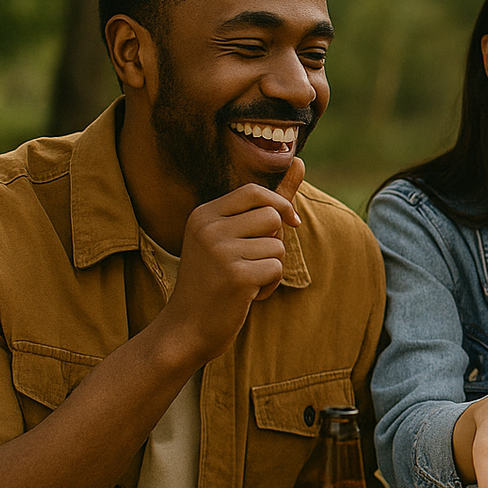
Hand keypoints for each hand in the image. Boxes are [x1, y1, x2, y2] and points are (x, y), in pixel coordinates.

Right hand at [156, 158, 304, 365]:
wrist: (187, 327)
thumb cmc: (215, 280)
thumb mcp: (232, 236)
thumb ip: (268, 201)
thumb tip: (299, 161)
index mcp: (203, 214)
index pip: (254, 192)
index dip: (279, 206)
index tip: (288, 223)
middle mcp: (208, 228)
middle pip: (272, 217)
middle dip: (275, 241)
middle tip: (253, 261)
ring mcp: (220, 251)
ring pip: (278, 246)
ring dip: (271, 267)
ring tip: (245, 281)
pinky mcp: (235, 276)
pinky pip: (276, 270)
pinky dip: (269, 286)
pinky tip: (247, 296)